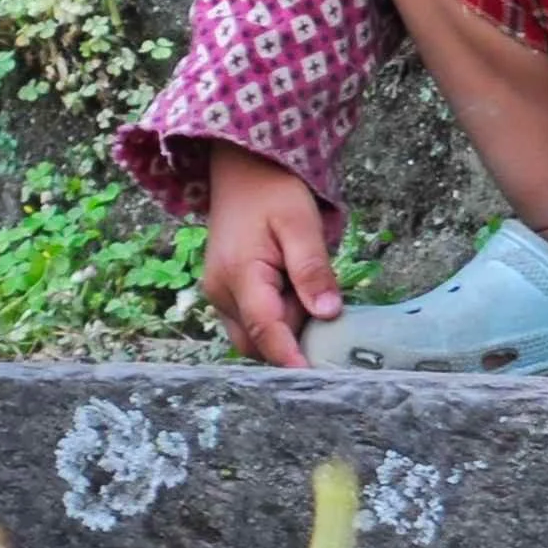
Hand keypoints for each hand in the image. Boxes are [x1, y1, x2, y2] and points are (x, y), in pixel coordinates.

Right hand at [202, 141, 343, 367]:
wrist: (242, 168)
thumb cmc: (273, 190)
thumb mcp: (301, 222)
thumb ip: (312, 269)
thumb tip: (328, 314)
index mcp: (239, 276)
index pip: (265, 331)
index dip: (291, 359)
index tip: (316, 379)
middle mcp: (221, 293)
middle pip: (258, 341)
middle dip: (291, 339)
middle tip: (325, 318)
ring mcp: (220, 294)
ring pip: (254, 333)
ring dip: (285, 326)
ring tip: (309, 292)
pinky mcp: (227, 291)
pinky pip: (251, 318)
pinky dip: (276, 315)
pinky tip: (295, 291)